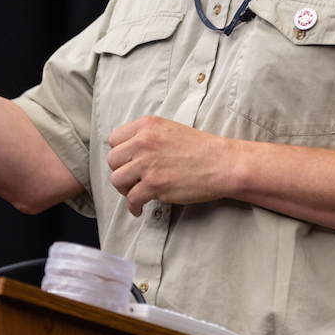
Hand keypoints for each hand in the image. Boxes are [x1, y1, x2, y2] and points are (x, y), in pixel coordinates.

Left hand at [106, 116, 233, 215]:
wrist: (222, 164)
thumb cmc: (200, 149)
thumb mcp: (169, 129)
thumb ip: (147, 137)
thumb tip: (127, 154)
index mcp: (147, 125)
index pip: (114, 139)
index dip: (120, 153)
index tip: (127, 163)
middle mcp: (144, 142)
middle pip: (112, 160)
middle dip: (120, 171)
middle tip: (132, 180)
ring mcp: (148, 163)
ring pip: (117, 180)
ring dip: (124, 190)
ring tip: (135, 193)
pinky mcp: (155, 184)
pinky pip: (131, 199)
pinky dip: (133, 207)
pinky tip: (139, 209)